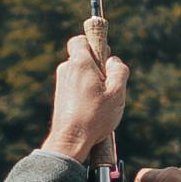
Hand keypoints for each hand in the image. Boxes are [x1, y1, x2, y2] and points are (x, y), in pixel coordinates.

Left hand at [45, 29, 130, 167]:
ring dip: (93, 82)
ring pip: (81, 74)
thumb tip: (113, 61)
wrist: (70, 141)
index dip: (94, 43)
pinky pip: (77, 86)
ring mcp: (62, 84)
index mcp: (79, 63)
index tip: (105, 56)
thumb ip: (119, 70)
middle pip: (84, 58)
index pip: (80, 40)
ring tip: (101, 102)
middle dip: (98, 66)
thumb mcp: (117, 93)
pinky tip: (93, 109)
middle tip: (109, 85)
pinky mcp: (61, 97)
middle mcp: (66, 70)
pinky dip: (86, 93)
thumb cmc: (94, 117)